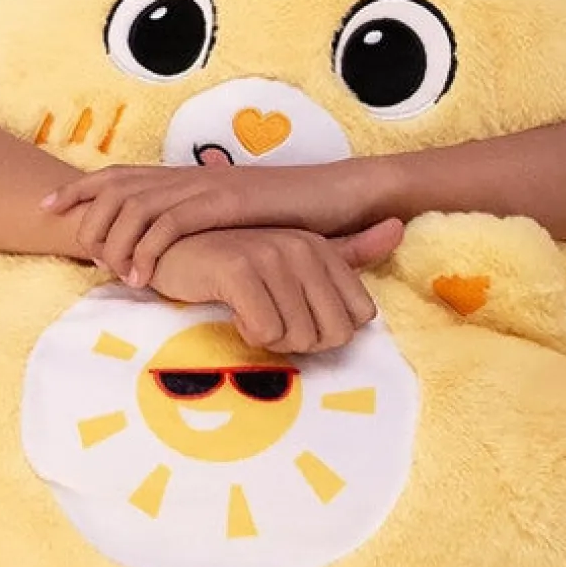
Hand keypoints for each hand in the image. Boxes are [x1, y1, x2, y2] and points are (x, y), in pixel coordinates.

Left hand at [43, 160, 387, 284]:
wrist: (337, 194)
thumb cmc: (287, 213)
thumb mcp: (231, 218)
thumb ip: (199, 223)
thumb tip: (170, 242)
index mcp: (186, 177)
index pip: (118, 176)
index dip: (79, 189)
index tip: (48, 207)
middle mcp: (188, 176)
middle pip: (116, 187)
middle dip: (84, 213)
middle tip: (75, 248)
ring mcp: (205, 187)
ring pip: (137, 206)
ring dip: (116, 240)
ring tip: (111, 273)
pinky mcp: (224, 204)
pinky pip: (173, 224)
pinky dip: (150, 249)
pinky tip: (142, 274)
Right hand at [148, 223, 404, 354]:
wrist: (166, 252)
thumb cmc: (229, 262)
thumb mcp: (293, 257)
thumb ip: (347, 249)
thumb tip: (399, 224)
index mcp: (319, 247)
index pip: (357, 320)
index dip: (322, 333)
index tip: (290, 318)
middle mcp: (300, 247)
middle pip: (332, 335)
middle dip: (299, 343)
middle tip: (266, 322)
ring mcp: (269, 255)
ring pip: (298, 337)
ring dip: (269, 340)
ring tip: (245, 315)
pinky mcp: (238, 269)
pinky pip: (265, 331)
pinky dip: (247, 333)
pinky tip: (229, 312)